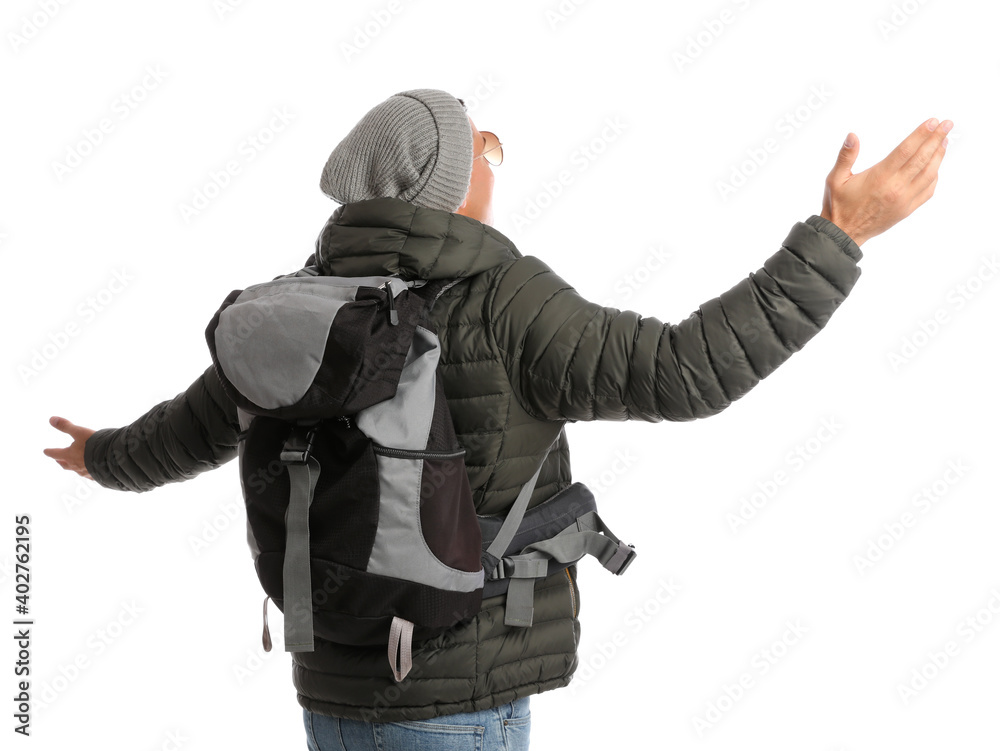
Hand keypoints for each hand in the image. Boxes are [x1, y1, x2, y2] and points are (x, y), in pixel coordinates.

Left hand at [43, 416, 95, 479]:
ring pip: (76, 471)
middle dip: (60, 461)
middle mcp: (75, 465)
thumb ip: (66, 426)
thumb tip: (51, 419)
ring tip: (74, 467)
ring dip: (73, 468)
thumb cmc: (93, 444)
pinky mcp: (95, 475)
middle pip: (64, 464)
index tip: (45, 451)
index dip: (50, 451)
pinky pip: (89, 476)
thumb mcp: (79, 432)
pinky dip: (88, 474)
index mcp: (69, 455)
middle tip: (58, 460)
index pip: (55, 453)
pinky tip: (91, 474)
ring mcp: (85, 471)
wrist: (110, 458)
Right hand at [820, 117, 951, 245]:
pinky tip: (935, 167)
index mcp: (880, 177)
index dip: (921, 134)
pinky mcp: (907, 209)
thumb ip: (846, 156)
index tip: (933, 122)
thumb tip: (852, 136)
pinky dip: (935, 176)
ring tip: (944, 141)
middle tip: (947, 124)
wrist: (844, 234)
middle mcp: (895, 188)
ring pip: (929, 174)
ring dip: (939, 156)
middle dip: (937, 139)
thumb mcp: (835, 179)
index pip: (906, 150)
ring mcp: (904, 199)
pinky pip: (928, 191)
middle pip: (922, 158)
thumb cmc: (839, 206)